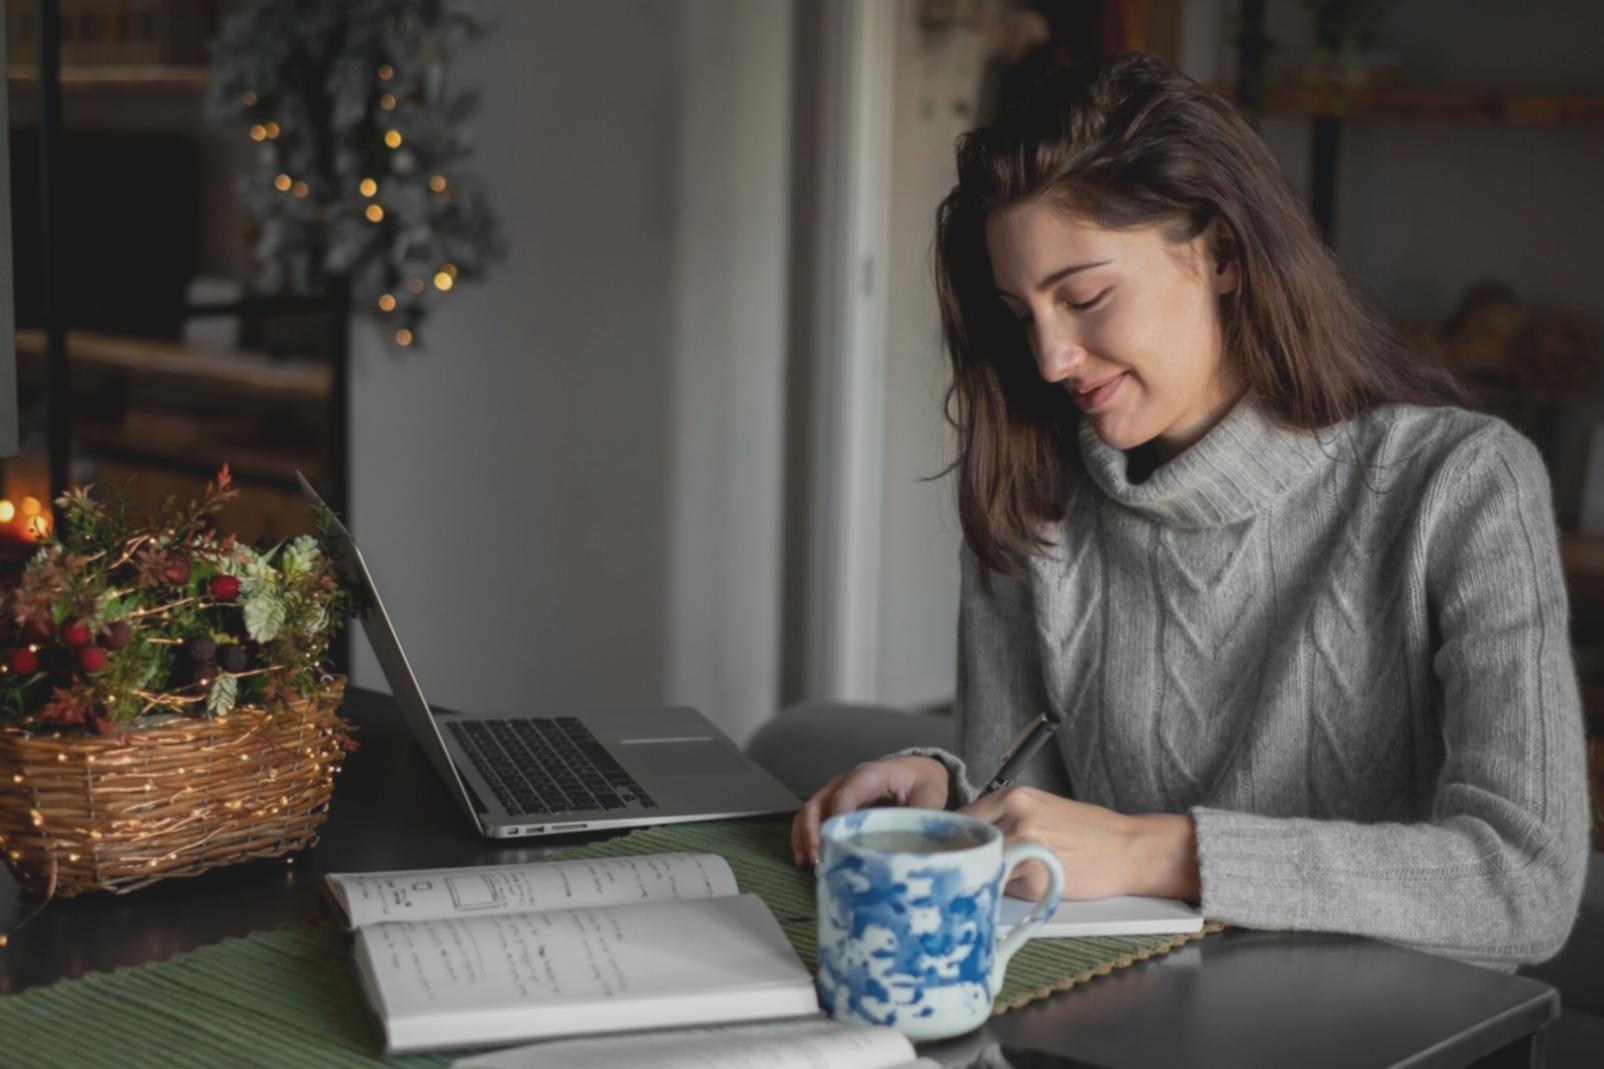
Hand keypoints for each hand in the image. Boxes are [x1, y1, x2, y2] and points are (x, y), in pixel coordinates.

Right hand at [790, 756, 949, 865]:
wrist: (917, 771)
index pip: (849, 791)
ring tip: (808, 862)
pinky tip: (805, 859)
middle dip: (814, 830)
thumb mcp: (930, 795)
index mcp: (873, 774)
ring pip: (810, 810)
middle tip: (818, 857)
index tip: (839, 841)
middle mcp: (848, 780)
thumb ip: (923, 815)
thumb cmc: (922, 782)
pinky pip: (812, 818)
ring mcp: (837, 791)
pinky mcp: (833, 804)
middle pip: (821, 801)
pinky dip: (804, 837)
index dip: (840, 815)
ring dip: (805, 836)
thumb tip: (915, 844)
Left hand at [959, 786, 1200, 902]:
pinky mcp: (1034, 880)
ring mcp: (1024, 850)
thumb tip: (965, 835)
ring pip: (983, 867)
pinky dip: (1008, 891)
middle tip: (965, 868)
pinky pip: (1004, 888)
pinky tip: (1026, 885)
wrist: (1127, 849)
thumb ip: (1003, 817)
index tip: (951, 849)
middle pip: (967, 844)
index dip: (955, 837)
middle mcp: (1015, 819)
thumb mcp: (1040, 807)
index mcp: (1013, 797)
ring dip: (985, 875)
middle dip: (964, 858)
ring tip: (997, 878)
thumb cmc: (1086, 830)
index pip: (962, 818)